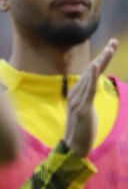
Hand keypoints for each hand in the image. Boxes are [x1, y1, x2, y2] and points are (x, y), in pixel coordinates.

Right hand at [65, 38, 118, 156]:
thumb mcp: (86, 109)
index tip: (111, 46)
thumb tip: (91, 85)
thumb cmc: (82, 129)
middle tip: (114, 42)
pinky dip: (92, 77)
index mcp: (77, 93)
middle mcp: (76, 93)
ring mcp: (78, 100)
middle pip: (91, 70)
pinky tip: (96, 66)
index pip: (91, 72)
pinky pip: (88, 90)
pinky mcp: (83, 108)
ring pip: (91, 77)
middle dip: (104, 56)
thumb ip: (87, 95)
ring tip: (110, 49)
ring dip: (101, 62)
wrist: (74, 146)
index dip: (101, 59)